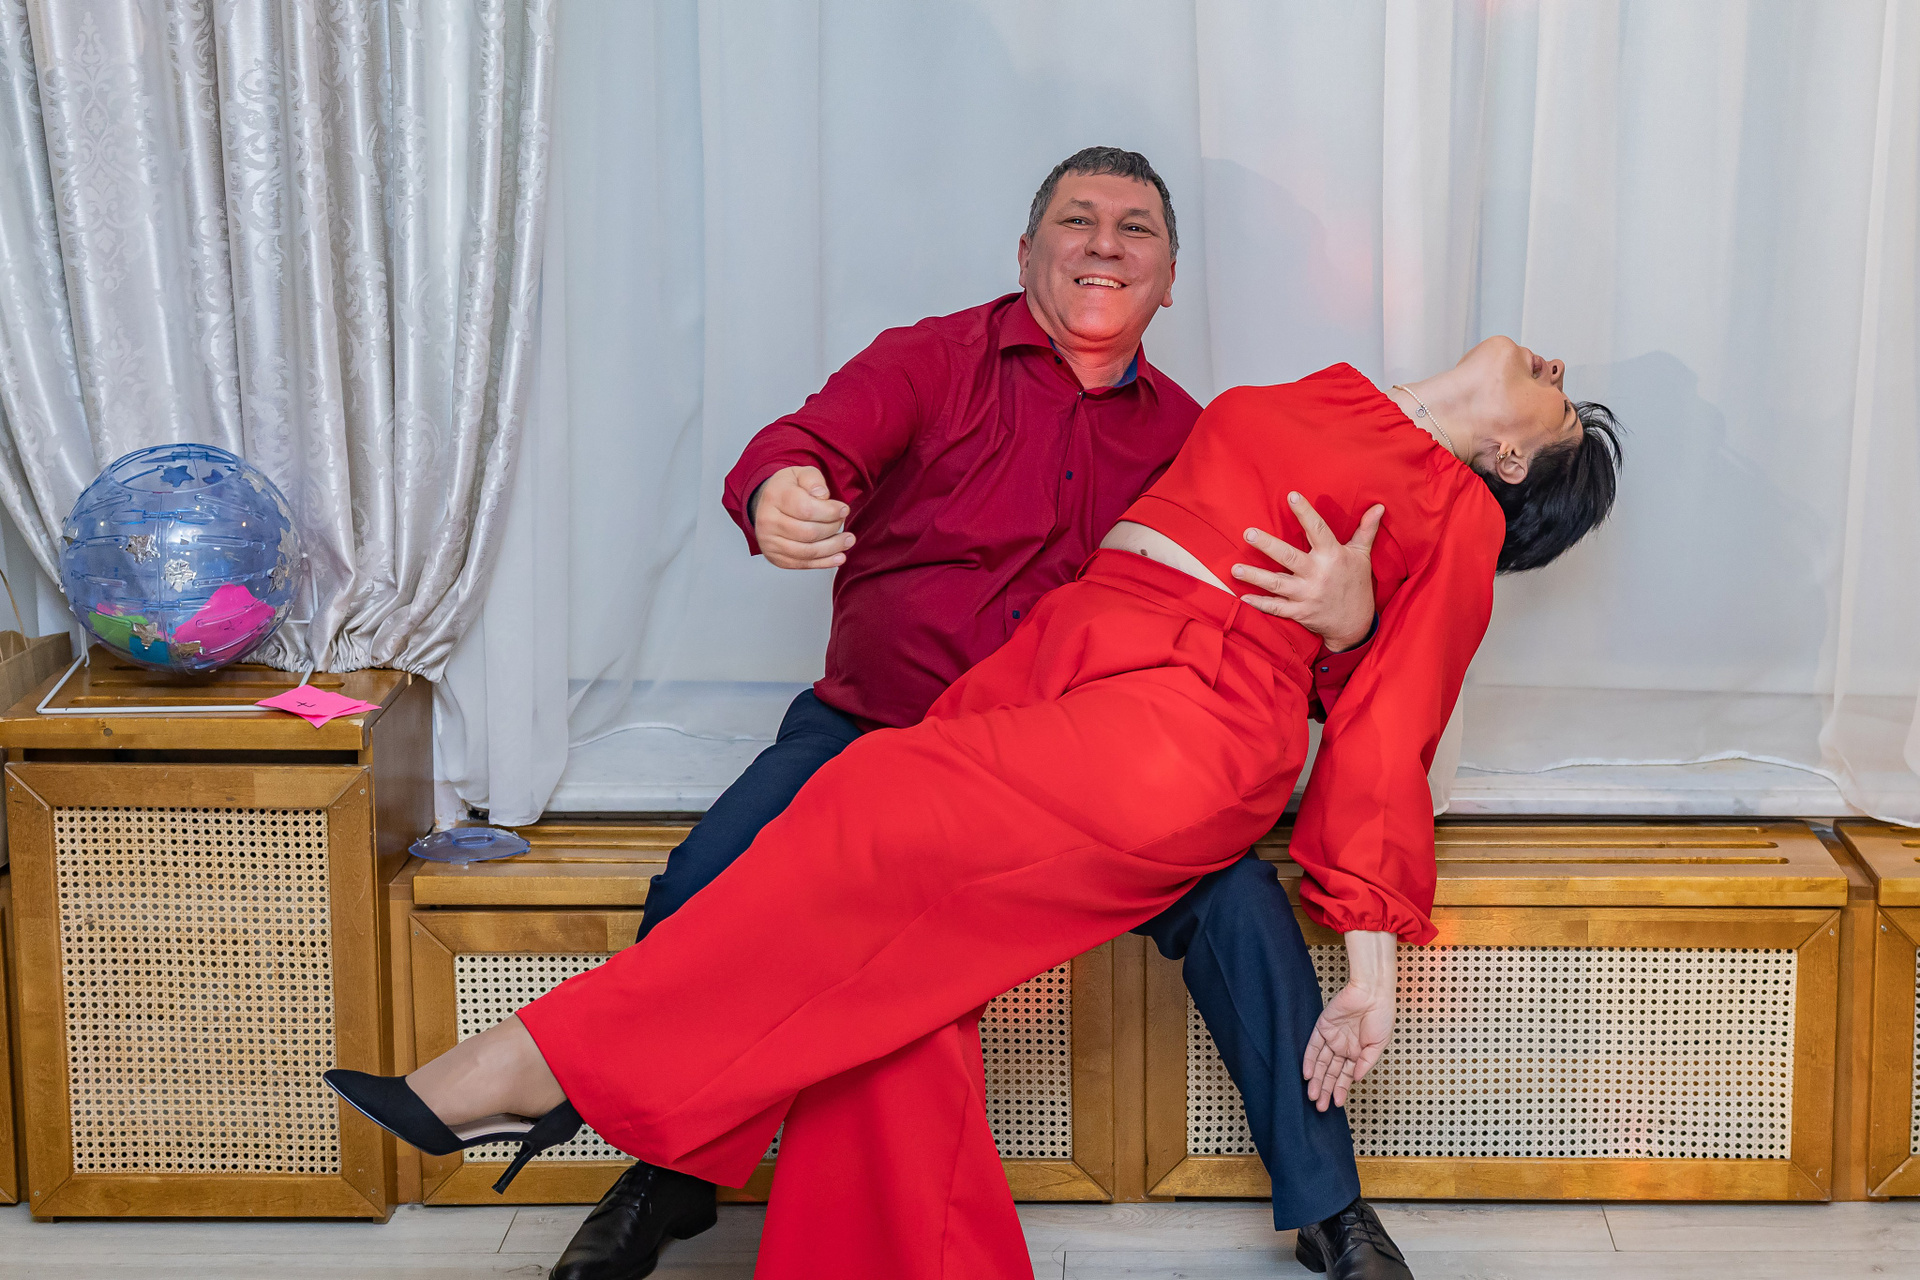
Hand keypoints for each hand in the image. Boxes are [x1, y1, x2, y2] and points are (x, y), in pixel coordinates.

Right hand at [751, 466, 852, 568]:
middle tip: (842, 521)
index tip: (844, 509)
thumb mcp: (800, 474)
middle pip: (808, 532)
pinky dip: (824, 562)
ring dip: (833, 547)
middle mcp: (767, 521)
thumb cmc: (788, 489)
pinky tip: (839, 557)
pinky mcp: (775, 558)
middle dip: (832, 528)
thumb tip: (822, 494)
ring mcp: (769, 542)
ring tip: (848, 540)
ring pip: (808, 551)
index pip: (806, 509)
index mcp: (774, 496)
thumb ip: (813, 480)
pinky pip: (803, 564)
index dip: (830, 511)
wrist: (767, 505)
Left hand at [1231, 494, 1382, 650]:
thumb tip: (1379, 507)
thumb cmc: (1357, 584)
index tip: (1291, 496)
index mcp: (1332, 556)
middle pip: (1289, 557)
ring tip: (1234, 569)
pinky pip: (1276, 608)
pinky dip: (1260, 604)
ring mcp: (1307, 595)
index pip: (1317, 529)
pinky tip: (1243, 597)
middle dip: (1267, 545)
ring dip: (1254, 577)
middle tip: (1248, 533)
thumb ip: (1366, 531)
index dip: (1305, 512)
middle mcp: (1318, 574)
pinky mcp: (1300, 612)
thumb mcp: (1362, 556)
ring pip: (1277, 584)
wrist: (1356, 625)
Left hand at [1303, 930, 1396, 1110]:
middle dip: (1325, 1089)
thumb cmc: (1381, 1016)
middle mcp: (1343, 1047)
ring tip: (1312, 1095)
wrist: (1373, 993)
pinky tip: (1307, 1074)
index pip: (1345, 1076)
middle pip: (1330, 1072)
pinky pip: (1313, 1046)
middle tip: (1319, 1107)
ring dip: (1316, 1079)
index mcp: (1357, 1053)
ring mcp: (1332, 1038)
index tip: (1336, 1104)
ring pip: (1320, 1063)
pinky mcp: (1322, 1027)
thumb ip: (1365, 1062)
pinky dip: (1308, 1060)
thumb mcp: (1378, 1045)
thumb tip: (1355, 1079)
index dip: (1340, 1090)